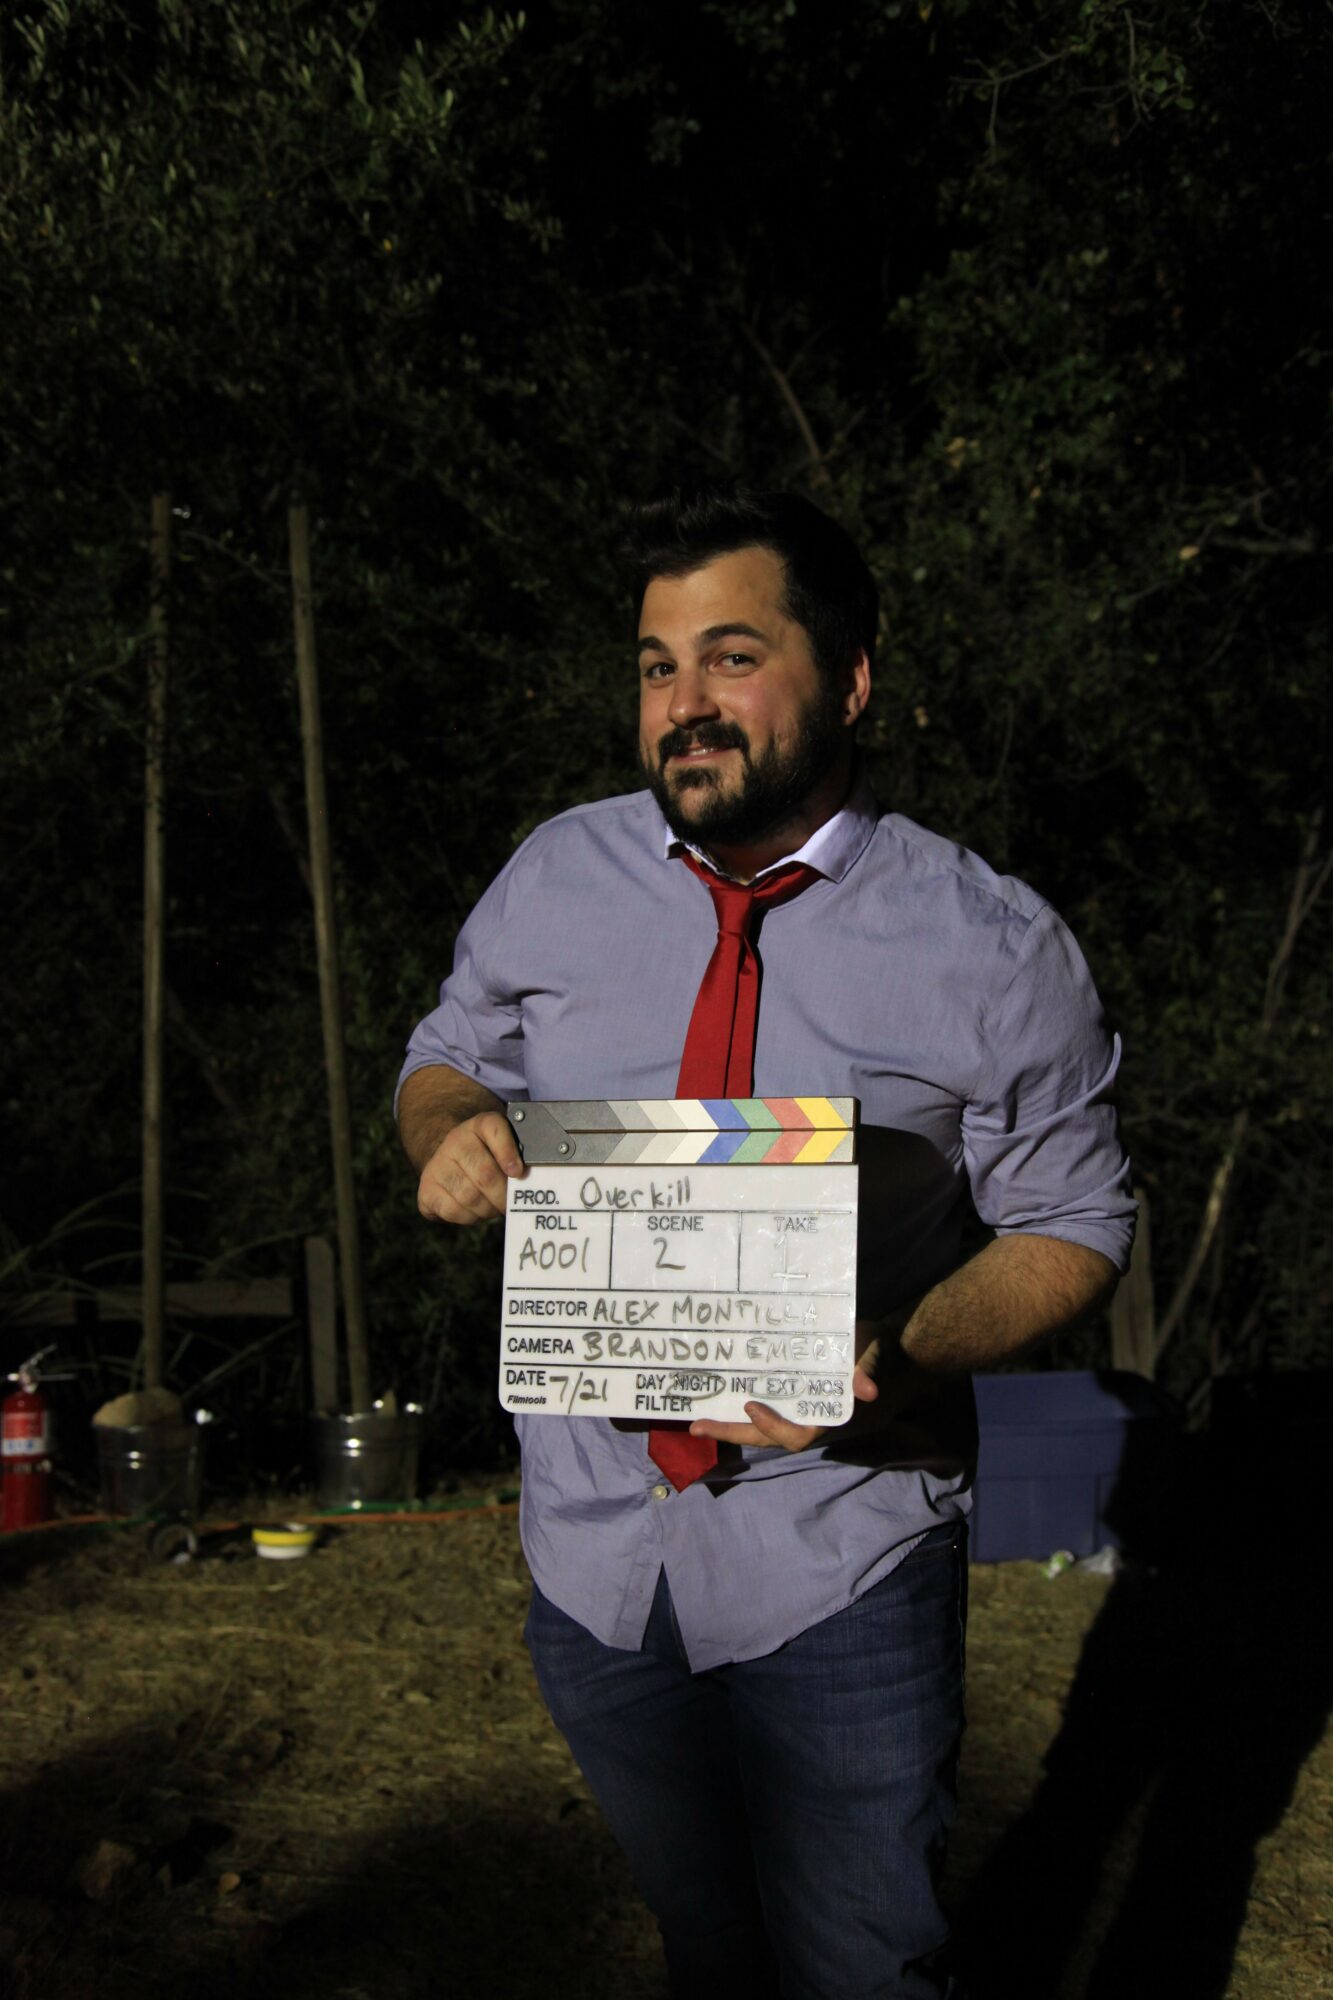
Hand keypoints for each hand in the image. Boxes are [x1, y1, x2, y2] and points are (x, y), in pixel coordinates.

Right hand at [416, 1112, 524, 1224]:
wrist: (450, 1158)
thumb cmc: (488, 1157)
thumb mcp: (505, 1145)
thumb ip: (521, 1155)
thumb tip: (535, 1180)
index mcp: (480, 1125)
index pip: (494, 1129)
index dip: (507, 1151)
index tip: (517, 1172)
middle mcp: (456, 1140)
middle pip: (485, 1175)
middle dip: (503, 1196)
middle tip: (510, 1203)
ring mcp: (437, 1164)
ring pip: (469, 1196)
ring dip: (488, 1209)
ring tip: (493, 1207)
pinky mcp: (426, 1188)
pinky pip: (452, 1210)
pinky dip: (469, 1217)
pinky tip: (474, 1211)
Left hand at [689, 1334, 882, 1454]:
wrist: (876, 1345)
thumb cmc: (871, 1349)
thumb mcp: (869, 1354)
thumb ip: (863, 1371)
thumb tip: (867, 1391)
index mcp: (825, 1414)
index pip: (797, 1435)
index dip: (773, 1427)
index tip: (751, 1407)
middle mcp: (806, 1417)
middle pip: (766, 1437)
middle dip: (732, 1433)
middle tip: (698, 1426)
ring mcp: (793, 1409)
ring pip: (758, 1428)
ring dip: (728, 1426)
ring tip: (697, 1422)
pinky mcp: (784, 1396)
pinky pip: (759, 1408)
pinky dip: (735, 1410)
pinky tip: (712, 1398)